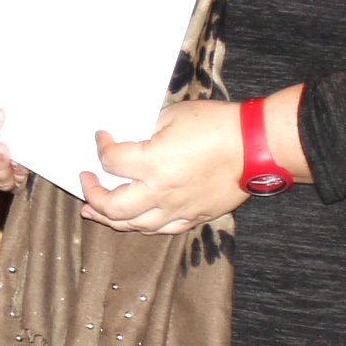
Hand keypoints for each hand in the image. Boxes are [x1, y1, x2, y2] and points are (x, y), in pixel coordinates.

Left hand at [81, 92, 285, 235]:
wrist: (258, 145)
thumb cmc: (220, 125)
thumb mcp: (173, 116)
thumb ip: (147, 131)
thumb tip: (131, 138)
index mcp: (153, 163)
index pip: (111, 161)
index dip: (101, 147)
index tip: (101, 137)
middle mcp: (161, 191)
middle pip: (112, 206)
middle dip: (93, 194)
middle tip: (87, 182)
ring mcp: (178, 208)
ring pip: (134, 225)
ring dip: (110, 218)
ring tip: (95, 212)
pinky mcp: (195, 216)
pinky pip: (162, 229)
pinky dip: (142, 225)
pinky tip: (134, 221)